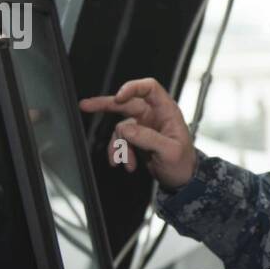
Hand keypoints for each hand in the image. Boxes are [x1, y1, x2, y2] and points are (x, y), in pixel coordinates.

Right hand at [79, 77, 197, 189]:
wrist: (181, 179)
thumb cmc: (183, 163)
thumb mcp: (169, 152)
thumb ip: (148, 138)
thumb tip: (127, 129)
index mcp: (167, 111)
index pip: (149, 88)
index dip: (132, 88)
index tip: (118, 97)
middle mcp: (154, 115)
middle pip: (126, 102)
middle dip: (105, 105)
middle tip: (86, 105)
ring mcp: (144, 126)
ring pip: (121, 128)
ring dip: (120, 146)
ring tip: (126, 161)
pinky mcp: (137, 138)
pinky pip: (121, 141)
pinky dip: (120, 152)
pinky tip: (127, 163)